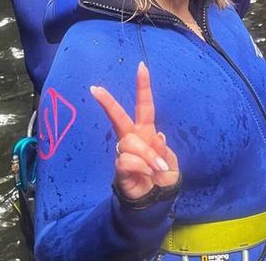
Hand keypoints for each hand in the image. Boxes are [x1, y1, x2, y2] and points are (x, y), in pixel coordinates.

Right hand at [91, 62, 179, 199]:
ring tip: (157, 168)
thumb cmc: (162, 175)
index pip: (144, 105)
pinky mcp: (119, 167)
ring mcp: (123, 152)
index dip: (143, 87)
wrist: (155, 199)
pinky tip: (147, 174)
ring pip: (130, 142)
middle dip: (108, 103)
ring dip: (148, 156)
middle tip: (96, 89)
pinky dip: (142, 167)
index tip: (141, 66)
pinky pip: (127, 160)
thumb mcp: (170, 160)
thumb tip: (155, 138)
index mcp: (146, 131)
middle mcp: (132, 137)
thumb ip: (162, 149)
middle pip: (119, 117)